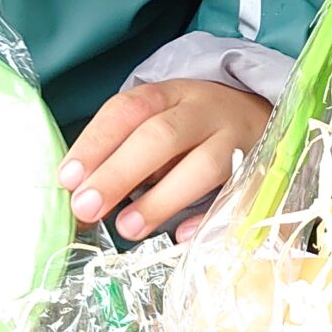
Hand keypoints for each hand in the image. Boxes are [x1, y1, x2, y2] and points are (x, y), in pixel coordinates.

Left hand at [59, 79, 273, 242]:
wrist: (264, 115)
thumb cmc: (194, 129)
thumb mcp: (159, 124)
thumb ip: (122, 154)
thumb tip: (81, 201)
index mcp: (170, 95)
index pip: (128, 110)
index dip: (96, 143)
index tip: (68, 178)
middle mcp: (204, 112)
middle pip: (162, 136)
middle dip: (120, 172)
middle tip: (86, 207)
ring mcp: (237, 141)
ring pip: (204, 165)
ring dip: (162, 198)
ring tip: (127, 228)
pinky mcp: (261, 172)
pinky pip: (239, 197)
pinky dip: (211, 218)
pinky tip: (181, 236)